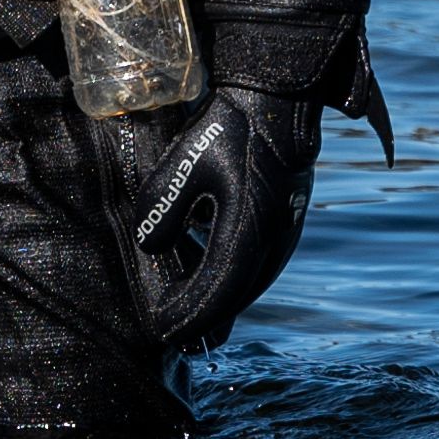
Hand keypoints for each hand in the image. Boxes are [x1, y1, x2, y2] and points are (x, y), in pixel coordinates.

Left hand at [106, 83, 327, 347]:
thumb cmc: (227, 129)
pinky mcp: (287, 227)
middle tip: (168, 335)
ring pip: (250, 287)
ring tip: (188, 321)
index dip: (188, 315)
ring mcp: (286, 235)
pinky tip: (213, 284)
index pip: (217, 288)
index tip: (161, 330)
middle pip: (236, 298)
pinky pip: (259, 270)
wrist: (275, 103)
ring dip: (220, 306)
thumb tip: (151, 248)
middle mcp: (273, 240)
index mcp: (249, 226)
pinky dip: (234, 286)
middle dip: (202, 321)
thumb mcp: (183, 162)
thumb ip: (163, 208)